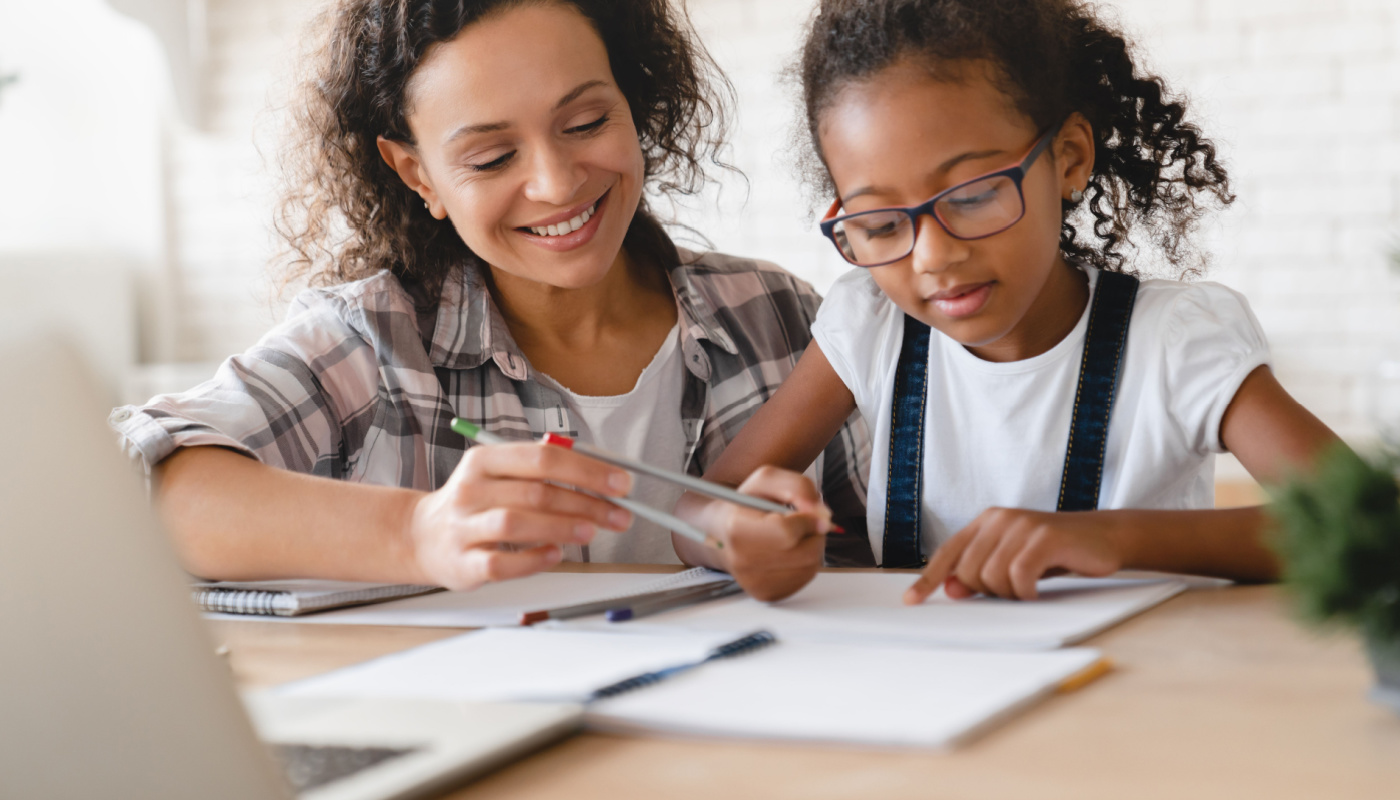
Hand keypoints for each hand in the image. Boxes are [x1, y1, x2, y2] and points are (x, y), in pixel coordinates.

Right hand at [406, 442, 633, 589]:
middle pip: (536, 491)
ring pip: (517, 523)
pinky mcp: (463, 563)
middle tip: (619, 514)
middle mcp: (472, 490)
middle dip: (586, 502)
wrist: (420, 537)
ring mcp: (464, 527)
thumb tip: (603, 480)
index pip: (543, 457)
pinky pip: (502, 563)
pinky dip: (533, 560)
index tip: (621, 483)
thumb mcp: (501, 474)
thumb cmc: (475, 504)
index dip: (587, 470)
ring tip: (591, 531)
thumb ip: (544, 472)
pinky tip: (556, 555)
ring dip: (561, 527)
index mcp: (485, 460)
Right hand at [698, 466, 833, 601]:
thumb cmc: (745, 504)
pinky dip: (805, 562)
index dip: (807, 520)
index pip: (786, 532)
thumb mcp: (767, 479)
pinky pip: (805, 578)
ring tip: (791, 537)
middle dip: (812, 534)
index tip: (810, 512)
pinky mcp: (766, 594)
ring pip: (810, 566)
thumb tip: (821, 513)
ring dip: (810, 547)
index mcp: (736, 528)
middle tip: (801, 524)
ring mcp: (753, 582)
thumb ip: (798, 487)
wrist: (722, 532)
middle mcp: (741, 560)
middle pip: (805, 553)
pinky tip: (788, 552)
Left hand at [904, 507, 1126, 603]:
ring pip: (992, 577)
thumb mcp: (1013, 562)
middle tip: (1014, 590)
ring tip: (1029, 587)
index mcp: (986, 522)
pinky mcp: (1044, 537)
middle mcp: (999, 519)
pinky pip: (1019, 576)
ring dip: (1010, 594)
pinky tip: (1036, 591)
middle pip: (968, 572)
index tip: (911, 601)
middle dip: (987, 591)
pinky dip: (1026, 592)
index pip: (948, 553)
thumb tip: (951, 590)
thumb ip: (982, 573)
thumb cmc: (1055, 553)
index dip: (928, 579)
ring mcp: (1022, 525)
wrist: (1103, 537)